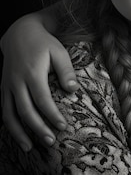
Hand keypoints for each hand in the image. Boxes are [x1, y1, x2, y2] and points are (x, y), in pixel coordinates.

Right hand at [1, 12, 77, 150]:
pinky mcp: (3, 89)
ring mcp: (7, 86)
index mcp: (32, 73)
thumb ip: (66, 71)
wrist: (19, 33)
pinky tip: (18, 135)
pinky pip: (4, 110)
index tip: (63, 127)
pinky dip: (10, 125)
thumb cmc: (44, 43)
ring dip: (19, 133)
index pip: (42, 100)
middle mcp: (16, 82)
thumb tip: (73, 90)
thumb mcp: (59, 52)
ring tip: (29, 148)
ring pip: (9, 115)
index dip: (52, 115)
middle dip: (38, 128)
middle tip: (51, 141)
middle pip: (25, 111)